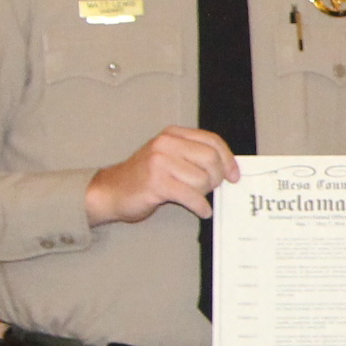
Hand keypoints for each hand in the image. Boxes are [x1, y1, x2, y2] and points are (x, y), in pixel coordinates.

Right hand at [85, 126, 238, 225]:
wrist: (111, 191)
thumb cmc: (144, 178)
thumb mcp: (168, 157)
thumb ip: (193, 156)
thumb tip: (228, 168)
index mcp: (172, 134)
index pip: (212, 141)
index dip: (228, 159)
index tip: (234, 175)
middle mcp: (166, 144)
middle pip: (211, 159)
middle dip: (216, 178)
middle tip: (211, 189)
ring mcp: (159, 162)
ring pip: (202, 179)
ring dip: (204, 194)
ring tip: (194, 197)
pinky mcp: (157, 182)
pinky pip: (191, 196)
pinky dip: (200, 206)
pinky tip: (201, 210)